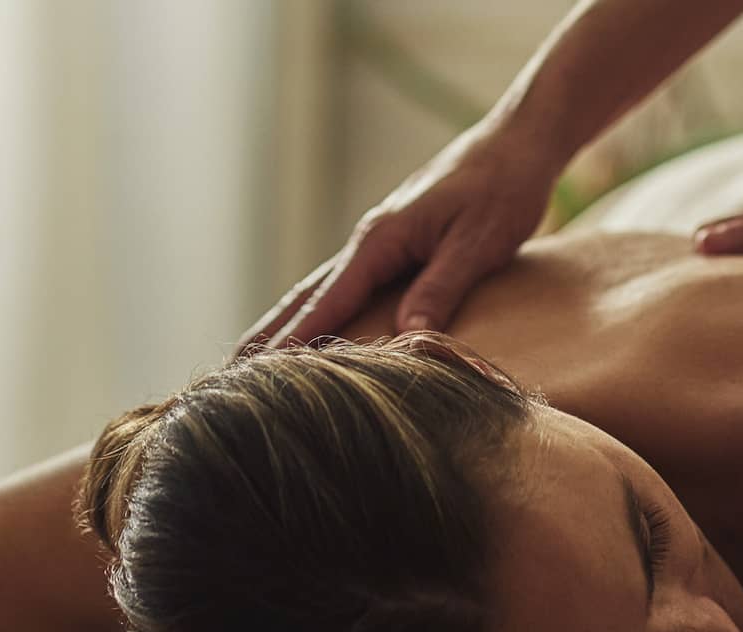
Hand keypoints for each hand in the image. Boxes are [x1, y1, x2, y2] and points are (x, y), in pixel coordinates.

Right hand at [235, 120, 559, 352]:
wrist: (515, 146)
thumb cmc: (501, 189)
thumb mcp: (478, 242)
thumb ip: (441, 287)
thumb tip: (407, 337)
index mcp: (380, 240)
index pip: (327, 301)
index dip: (294, 340)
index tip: (258, 373)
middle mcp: (368, 243)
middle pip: (305, 298)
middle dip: (267, 336)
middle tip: (227, 374)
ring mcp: (377, 245)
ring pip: (320, 293)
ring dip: (284, 326)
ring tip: (251, 362)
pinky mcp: (393, 249)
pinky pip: (345, 290)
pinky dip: (318, 314)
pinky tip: (311, 334)